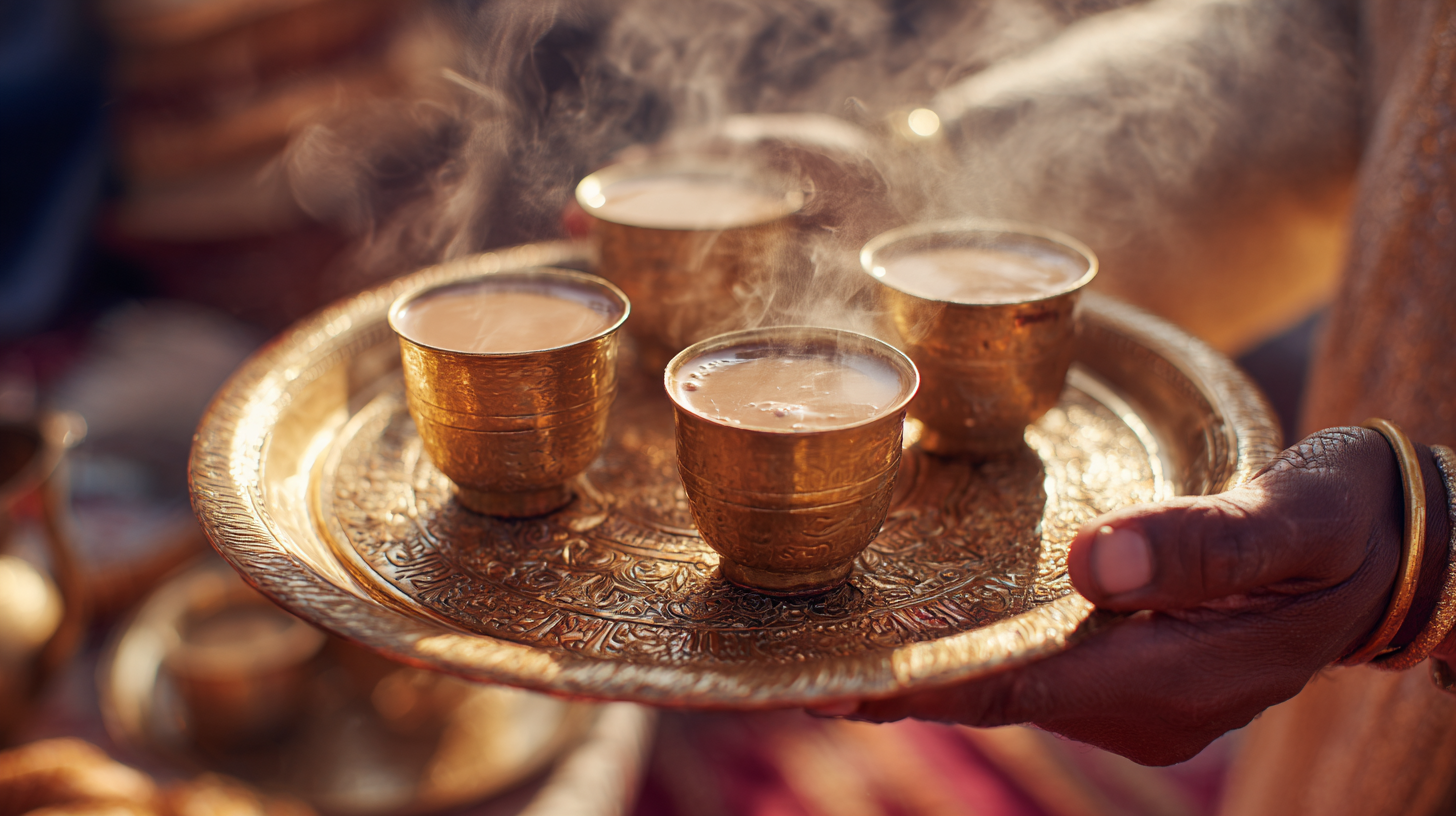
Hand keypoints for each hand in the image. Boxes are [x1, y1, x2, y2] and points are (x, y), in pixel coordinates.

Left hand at [820, 427, 1451, 764]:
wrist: (1392, 551)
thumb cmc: (1341, 521)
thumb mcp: (1290, 520)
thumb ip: (1200, 545)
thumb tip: (1094, 565)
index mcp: (1176, 676)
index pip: (1020, 683)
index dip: (925, 686)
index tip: (838, 683)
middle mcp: (1149, 706)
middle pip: (1002, 695)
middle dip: (907, 688)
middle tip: (805, 667)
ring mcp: (1147, 698)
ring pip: (1018, 685)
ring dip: (937, 673)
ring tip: (844, 650)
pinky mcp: (1143, 673)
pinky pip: (1045, 669)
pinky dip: (982, 655)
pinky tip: (932, 632)